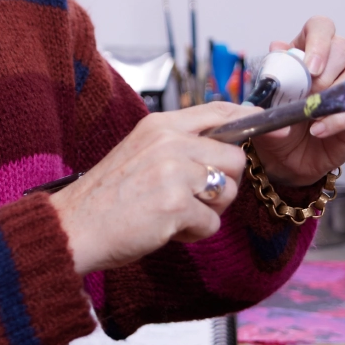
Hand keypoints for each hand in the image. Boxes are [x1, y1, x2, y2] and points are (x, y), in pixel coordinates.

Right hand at [48, 105, 249, 274]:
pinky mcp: (175, 205)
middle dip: (223, 185)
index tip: (271, 125)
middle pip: (234, 159)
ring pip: (227, 192)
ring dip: (207, 211)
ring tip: (173, 214)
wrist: (73, 226)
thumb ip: (177, 143)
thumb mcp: (139, 151)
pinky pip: (211, 223)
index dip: (249, 117)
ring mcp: (173, 173)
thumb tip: (222, 146)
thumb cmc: (105, 196)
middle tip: (193, 199)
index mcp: (160, 125)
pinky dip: (193, 233)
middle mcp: (169, 142)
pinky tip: (165, 229)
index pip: (218, 111)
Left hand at [251, 16, 344, 188]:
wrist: (282, 158)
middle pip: (343, 47)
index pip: (320, 28)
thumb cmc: (274, 123)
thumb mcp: (263, 101)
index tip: (310, 66)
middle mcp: (330, 66)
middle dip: (327, 69)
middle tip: (310, 91)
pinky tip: (318, 129)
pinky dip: (338, 118)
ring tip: (312, 114)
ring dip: (334, 92)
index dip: (319, 40)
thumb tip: (277, 46)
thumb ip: (269, 75)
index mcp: (305, 53)